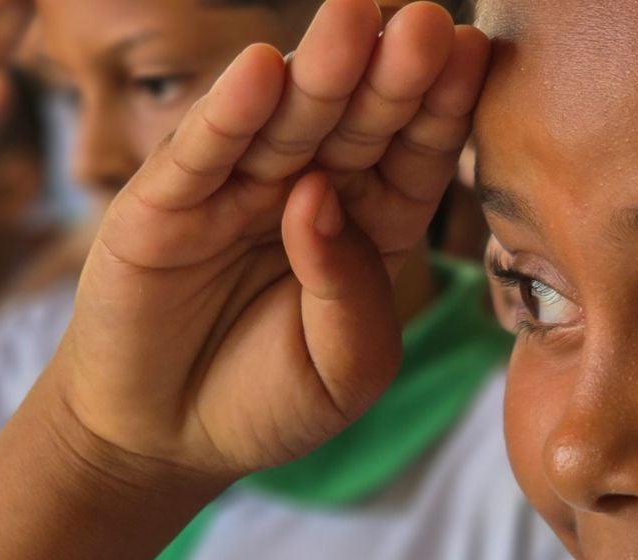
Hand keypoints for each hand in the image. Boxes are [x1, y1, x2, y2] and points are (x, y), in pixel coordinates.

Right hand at [51, 0, 490, 483]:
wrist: (164, 439)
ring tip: (354, 21)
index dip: (440, 108)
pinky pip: (202, 150)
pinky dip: (228, 111)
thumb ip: (352, 297)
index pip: (412, 158)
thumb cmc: (266, 403)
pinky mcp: (166, 200)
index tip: (474, 54)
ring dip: (319, 72)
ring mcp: (235, 188)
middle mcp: (307, 189)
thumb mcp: (342, 374)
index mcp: (369, 225)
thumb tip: (316, 197)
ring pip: (284, 121)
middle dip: (391, 74)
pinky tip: (260, 70)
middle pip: (356, 122)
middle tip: (424, 24)